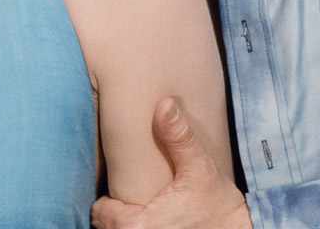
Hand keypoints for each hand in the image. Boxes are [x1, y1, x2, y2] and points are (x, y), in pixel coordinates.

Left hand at [92, 97, 250, 228]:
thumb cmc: (217, 205)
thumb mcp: (198, 167)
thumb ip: (178, 137)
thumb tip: (165, 104)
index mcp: (136, 225)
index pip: (101, 211)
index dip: (112, 197)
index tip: (127, 186)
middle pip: (107, 225)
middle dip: (118, 210)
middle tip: (136, 195)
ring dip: (128, 222)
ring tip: (145, 206)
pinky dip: (143, 228)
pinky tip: (157, 220)